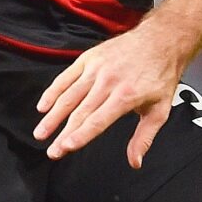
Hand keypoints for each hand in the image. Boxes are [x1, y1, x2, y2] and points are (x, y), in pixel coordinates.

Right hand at [33, 25, 189, 164]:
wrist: (160, 40)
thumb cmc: (160, 74)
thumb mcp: (160, 109)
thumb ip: (144, 137)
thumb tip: (135, 161)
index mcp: (126, 96)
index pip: (97, 121)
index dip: (80, 136)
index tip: (65, 147)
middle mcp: (108, 81)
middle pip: (80, 112)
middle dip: (63, 133)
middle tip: (52, 150)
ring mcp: (96, 69)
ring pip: (68, 96)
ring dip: (52, 116)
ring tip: (41, 133)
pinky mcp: (89, 58)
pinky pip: (66, 77)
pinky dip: (52, 92)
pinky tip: (43, 106)